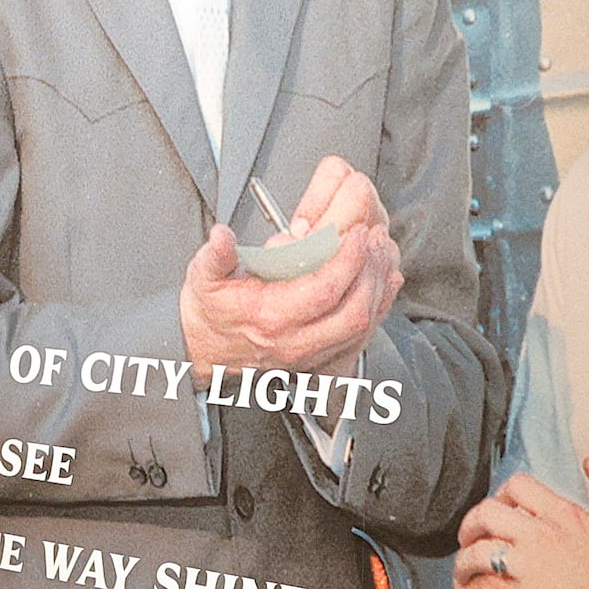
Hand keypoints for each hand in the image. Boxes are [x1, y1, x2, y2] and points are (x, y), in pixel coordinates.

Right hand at [178, 154, 401, 376]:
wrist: (204, 348)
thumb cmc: (209, 313)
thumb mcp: (203, 278)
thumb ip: (215, 256)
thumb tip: (222, 236)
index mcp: (269, 317)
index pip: (322, 291)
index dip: (346, 260)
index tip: (355, 233)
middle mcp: (294, 340)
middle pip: (352, 312)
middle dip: (371, 272)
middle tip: (375, 239)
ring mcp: (309, 352)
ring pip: (361, 326)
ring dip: (378, 288)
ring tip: (382, 252)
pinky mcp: (318, 355)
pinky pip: (360, 335)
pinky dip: (379, 306)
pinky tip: (385, 280)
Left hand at [449, 463, 588, 588]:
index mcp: (568, 516)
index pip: (517, 486)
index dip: (500, 495)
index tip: (500, 512)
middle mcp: (545, 537)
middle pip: (486, 514)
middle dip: (469, 526)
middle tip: (469, 542)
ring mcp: (534, 571)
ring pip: (476, 556)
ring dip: (464, 566)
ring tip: (466, 579)